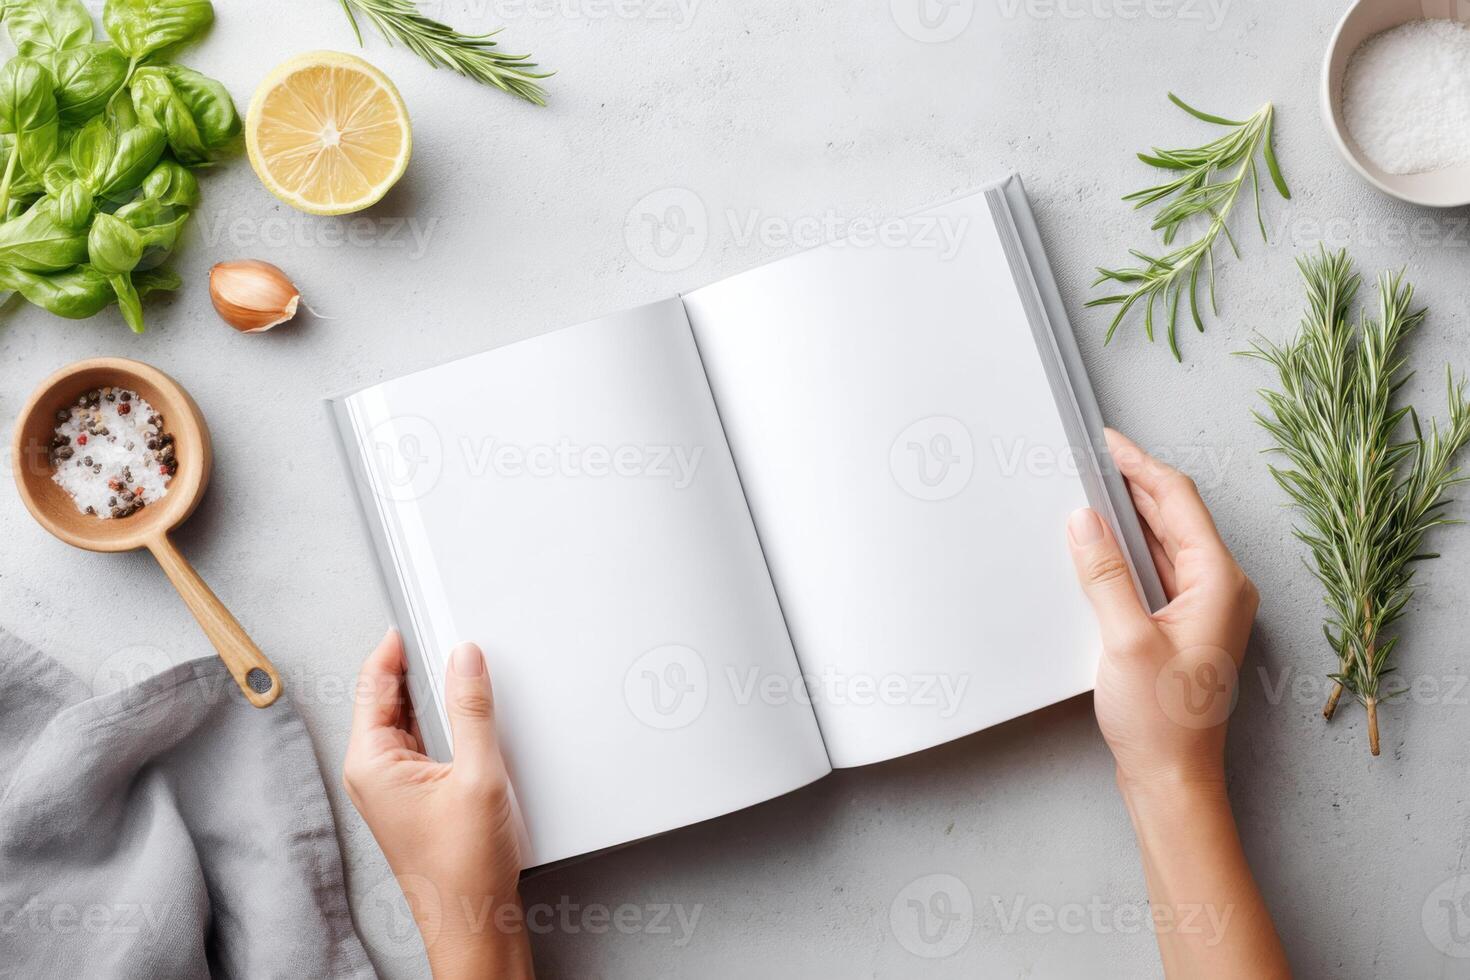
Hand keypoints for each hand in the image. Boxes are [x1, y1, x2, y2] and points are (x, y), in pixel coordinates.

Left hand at [343, 631, 532, 979]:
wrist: (473, 920)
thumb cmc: (463, 868)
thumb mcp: (478, 775)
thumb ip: (472, 710)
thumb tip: (466, 659)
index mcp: (370, 763)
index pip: (374, 685)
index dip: (393, 647)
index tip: (412, 619)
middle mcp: (372, 773)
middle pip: (386, 698)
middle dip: (412, 666)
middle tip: (440, 636)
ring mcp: (390, 787)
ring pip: (404, 720)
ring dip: (427, 694)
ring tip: (454, 668)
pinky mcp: (411, 797)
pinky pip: (418, 742)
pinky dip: (437, 720)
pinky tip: (461, 713)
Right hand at [1067, 430, 1286, 978]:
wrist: (1172, 779)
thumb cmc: (1162, 722)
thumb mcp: (1124, 641)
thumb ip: (1104, 574)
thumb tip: (1083, 518)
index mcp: (1218, 583)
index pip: (1178, 502)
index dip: (1140, 465)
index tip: (1107, 441)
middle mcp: (1219, 588)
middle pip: (1174, 515)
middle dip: (1132, 482)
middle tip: (1090, 456)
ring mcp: (1202, 607)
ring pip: (1165, 540)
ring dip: (1128, 514)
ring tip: (1090, 488)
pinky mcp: (1181, 624)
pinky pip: (1157, 568)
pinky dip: (1128, 548)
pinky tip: (1100, 543)